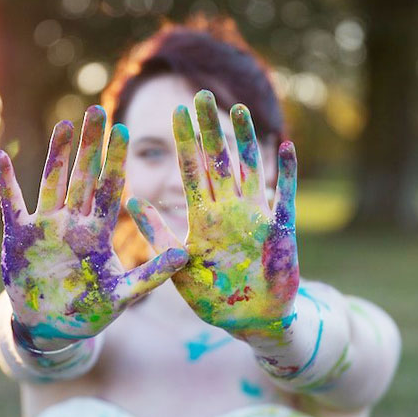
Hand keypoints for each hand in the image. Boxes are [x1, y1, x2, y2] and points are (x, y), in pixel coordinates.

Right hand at [0, 106, 187, 348]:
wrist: (52, 328)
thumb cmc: (91, 309)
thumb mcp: (124, 294)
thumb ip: (152, 274)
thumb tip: (185, 254)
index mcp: (98, 232)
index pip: (110, 188)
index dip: (116, 160)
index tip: (125, 129)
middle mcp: (73, 222)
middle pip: (83, 176)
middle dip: (90, 145)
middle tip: (98, 109)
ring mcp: (46, 227)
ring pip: (52, 182)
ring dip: (57, 154)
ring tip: (64, 124)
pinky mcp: (19, 237)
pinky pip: (13, 204)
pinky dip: (6, 182)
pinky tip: (1, 157)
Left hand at [127, 90, 298, 342]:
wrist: (251, 322)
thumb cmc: (214, 297)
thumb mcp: (178, 266)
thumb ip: (157, 235)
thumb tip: (130, 201)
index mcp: (204, 218)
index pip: (193, 171)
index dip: (186, 142)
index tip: (176, 111)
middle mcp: (230, 211)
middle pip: (219, 161)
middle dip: (211, 129)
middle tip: (202, 94)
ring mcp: (257, 217)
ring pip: (249, 170)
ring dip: (246, 140)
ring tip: (238, 109)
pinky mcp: (281, 230)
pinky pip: (285, 196)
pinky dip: (286, 173)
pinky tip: (286, 146)